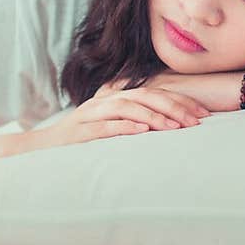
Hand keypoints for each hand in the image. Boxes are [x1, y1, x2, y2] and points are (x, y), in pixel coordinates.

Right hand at [29, 84, 210, 151]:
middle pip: (145, 96)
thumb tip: (171, 129)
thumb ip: (136, 124)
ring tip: (175, 127)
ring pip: (127, 108)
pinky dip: (125, 127)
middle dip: (173, 107)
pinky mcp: (80, 132)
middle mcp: (104, 101)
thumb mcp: (112, 129)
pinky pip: (105, 126)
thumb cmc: (81, 143)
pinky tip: (144, 132)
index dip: (179, 101)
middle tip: (196, 121)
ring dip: (154, 116)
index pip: (153, 93)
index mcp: (114, 99)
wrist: (41, 150)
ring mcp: (91, 115)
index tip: (203, 114)